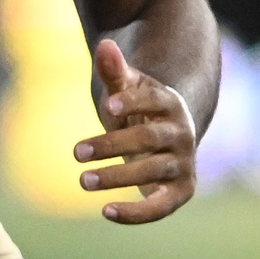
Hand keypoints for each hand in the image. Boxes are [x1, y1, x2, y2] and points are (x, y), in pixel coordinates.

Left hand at [73, 38, 199, 224]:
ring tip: (82, 180)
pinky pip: (161, 207)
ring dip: (116, 177)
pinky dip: (136, 213)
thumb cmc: (139, 110)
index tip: (107, 107)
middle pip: (148, 139)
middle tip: (76, 152)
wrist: (167, 140)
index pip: (153, 100)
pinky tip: (106, 212)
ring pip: (151, 171)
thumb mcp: (127, 89)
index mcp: (170, 103)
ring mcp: (184, 163)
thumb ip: (115, 71)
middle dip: (111, 145)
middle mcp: (182, 133)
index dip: (133, 103)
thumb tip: (105, 45)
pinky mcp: (181, 191)